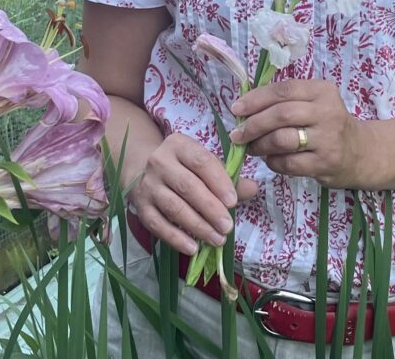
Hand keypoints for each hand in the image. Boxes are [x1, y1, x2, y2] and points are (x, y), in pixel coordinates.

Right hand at [128, 132, 257, 255]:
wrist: (143, 171)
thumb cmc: (183, 168)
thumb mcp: (203, 165)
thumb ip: (227, 177)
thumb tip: (253, 188)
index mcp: (178, 145)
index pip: (200, 161)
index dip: (218, 181)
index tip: (233, 201)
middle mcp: (159, 161)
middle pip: (187, 186)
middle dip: (210, 208)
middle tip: (228, 226)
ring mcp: (148, 185)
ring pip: (174, 206)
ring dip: (197, 226)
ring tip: (217, 239)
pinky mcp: (141, 207)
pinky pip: (158, 224)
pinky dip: (176, 238)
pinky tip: (193, 248)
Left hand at [229, 78, 368, 186]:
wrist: (360, 152)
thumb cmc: (327, 123)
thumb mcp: (314, 102)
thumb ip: (286, 100)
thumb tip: (245, 107)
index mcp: (322, 90)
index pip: (283, 90)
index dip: (255, 99)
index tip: (236, 109)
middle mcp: (327, 112)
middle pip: (281, 114)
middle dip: (253, 124)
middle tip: (238, 134)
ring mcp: (327, 139)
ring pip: (282, 139)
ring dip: (259, 144)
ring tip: (251, 147)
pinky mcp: (325, 164)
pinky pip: (288, 163)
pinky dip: (272, 161)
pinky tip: (270, 159)